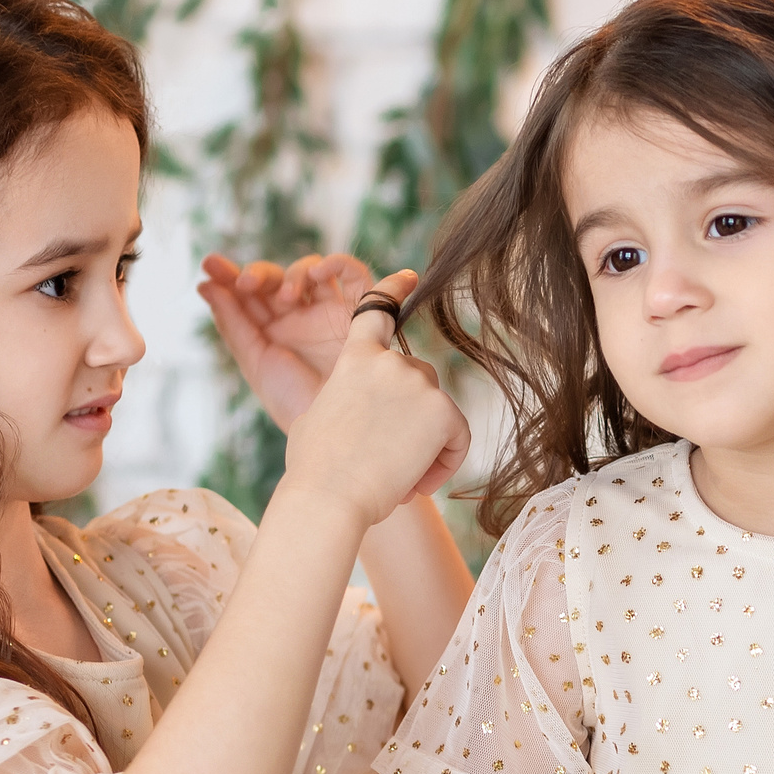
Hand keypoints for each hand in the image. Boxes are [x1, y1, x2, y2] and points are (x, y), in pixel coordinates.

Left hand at [198, 252, 376, 432]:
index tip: (210, 265)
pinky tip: (319, 274)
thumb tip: (205, 286)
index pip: (249, 294)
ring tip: (287, 296)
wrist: (338, 425)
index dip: (229, 275)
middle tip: (246, 283)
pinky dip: (337, 263)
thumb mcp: (256, 363)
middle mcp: (300, 318)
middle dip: (258, 273)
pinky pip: (354, 274)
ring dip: (293, 274)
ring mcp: (329, 312)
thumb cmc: (295, 402)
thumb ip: (232, 323)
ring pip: (310, 271)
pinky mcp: (361, 310)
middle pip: (276, 278)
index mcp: (272, 331)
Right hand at [277, 271, 468, 525]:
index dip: (394, 291)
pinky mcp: (442, 410)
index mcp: (354, 358)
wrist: (330, 496)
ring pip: (438, 408)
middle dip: (413, 415)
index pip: (377, 312)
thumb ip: (347, 397)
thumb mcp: (319, 417)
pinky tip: (419, 481)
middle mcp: (389, 361)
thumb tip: (363, 406)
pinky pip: (458, 435)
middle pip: (419, 377)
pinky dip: (446, 461)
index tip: (409, 276)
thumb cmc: (315, 469)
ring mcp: (418, 382)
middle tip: (392, 460)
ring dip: (428, 442)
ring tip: (401, 477)